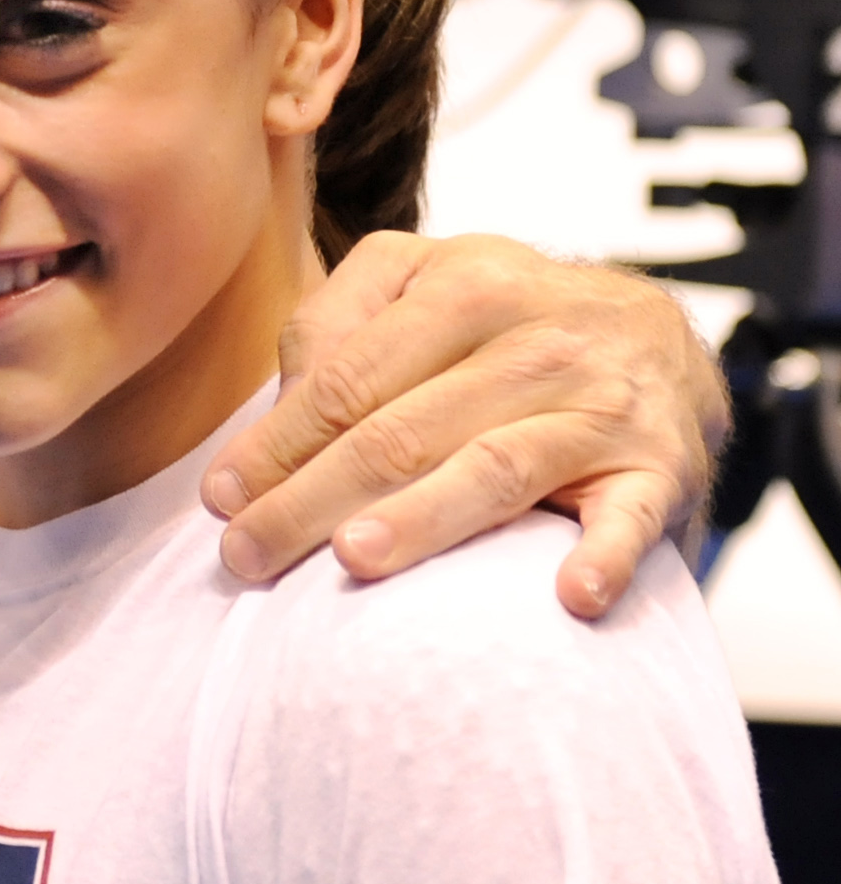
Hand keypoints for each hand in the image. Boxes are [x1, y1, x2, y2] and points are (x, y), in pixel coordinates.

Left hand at [201, 232, 728, 617]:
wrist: (660, 336)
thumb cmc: (505, 322)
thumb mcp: (422, 284)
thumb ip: (338, 329)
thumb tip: (271, 421)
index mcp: (463, 286)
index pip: (348, 378)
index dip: (278, 441)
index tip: (223, 498)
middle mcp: (536, 338)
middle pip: (401, 430)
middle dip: (312, 497)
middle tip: (247, 555)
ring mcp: (602, 404)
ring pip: (496, 467)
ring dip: (425, 518)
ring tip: (353, 558)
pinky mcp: (659, 466)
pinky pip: (629, 516)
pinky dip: (602, 556)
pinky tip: (568, 598)